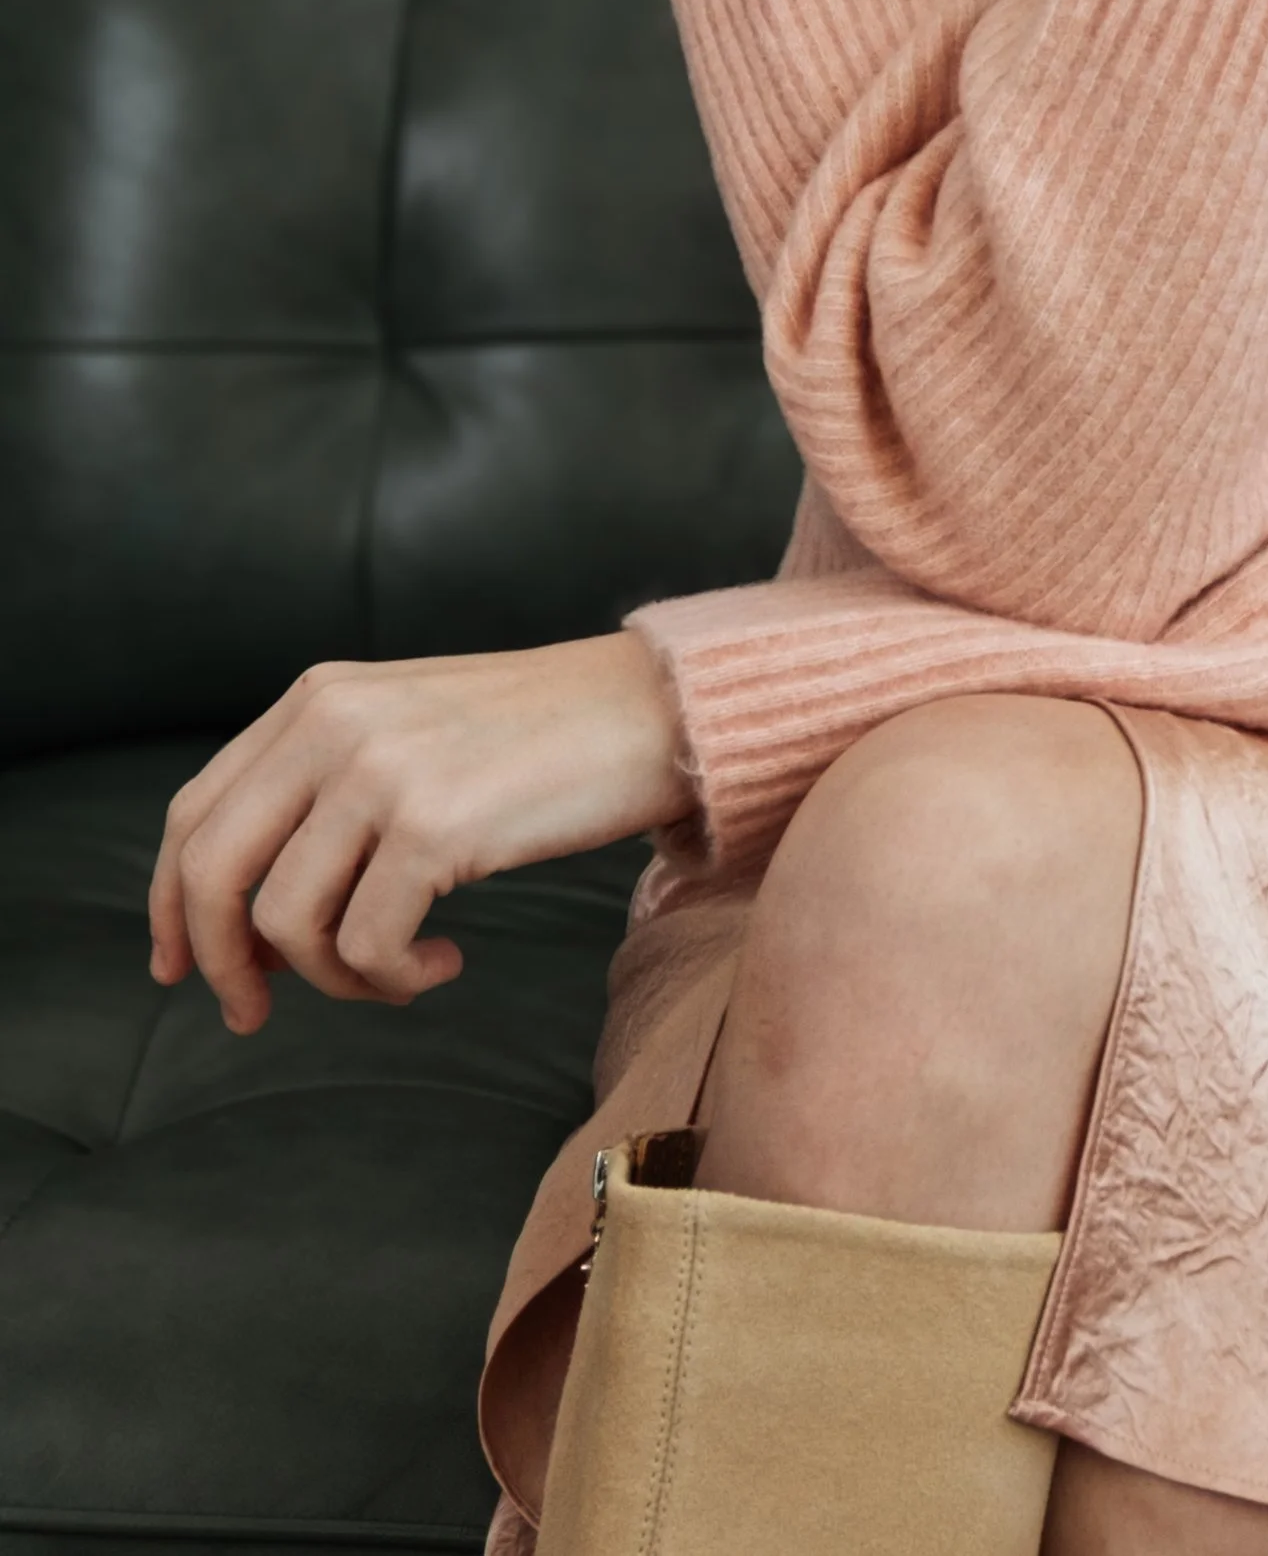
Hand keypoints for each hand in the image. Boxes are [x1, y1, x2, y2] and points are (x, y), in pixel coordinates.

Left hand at [147, 633, 694, 1034]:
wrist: (652, 712)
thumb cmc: (539, 739)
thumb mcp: (408, 730)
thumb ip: (326, 784)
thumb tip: (247, 915)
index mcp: (318, 697)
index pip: (193, 812)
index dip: (170, 904)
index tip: (179, 969)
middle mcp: (334, 722)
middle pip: (213, 873)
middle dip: (222, 963)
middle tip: (250, 1015)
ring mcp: (382, 771)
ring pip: (287, 925)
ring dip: (334, 982)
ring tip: (398, 974)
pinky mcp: (434, 826)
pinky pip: (367, 948)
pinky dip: (397, 981)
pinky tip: (447, 963)